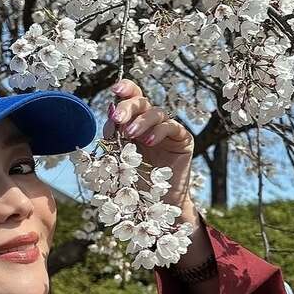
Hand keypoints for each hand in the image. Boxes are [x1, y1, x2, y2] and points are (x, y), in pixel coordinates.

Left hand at [102, 78, 195, 218]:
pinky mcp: (183, 139)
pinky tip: (149, 141)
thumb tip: (109, 115)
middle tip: (117, 119)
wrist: (155, 205)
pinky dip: (159, 131)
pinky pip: (173, 127)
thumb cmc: (134, 181)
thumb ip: (113, 137)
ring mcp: (168, 129)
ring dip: (142, 121)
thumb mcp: (117, 157)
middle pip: (142, 101)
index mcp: (134, 121)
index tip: (115, 89)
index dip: (125, 88)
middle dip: (128, 107)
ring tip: (131, 135)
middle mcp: (151, 121)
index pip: (131, 97)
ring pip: (157, 112)